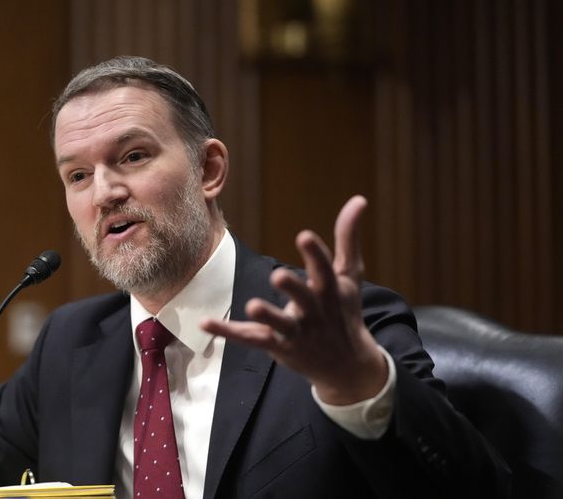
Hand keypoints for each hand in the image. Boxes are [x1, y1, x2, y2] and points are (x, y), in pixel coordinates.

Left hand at [202, 195, 386, 404]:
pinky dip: (227, 332)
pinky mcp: (278, 346)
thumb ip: (348, 238)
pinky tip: (205, 323)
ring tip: (252, 306)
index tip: (304, 236)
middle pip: (304, 298)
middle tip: (278, 275)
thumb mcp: (349, 275)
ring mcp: (296, 331)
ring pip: (280, 324)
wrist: (347, 366)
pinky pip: (250, 338)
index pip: (324, 270)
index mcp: (330, 290)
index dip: (315, 253)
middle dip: (293, 288)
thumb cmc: (344, 311)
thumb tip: (359, 198)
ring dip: (267, 316)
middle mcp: (314, 312)